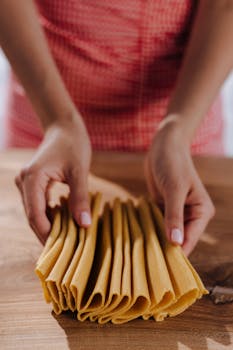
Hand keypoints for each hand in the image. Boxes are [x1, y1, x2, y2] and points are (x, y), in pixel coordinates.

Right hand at [15, 118, 91, 243]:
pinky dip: (49, 216)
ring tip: (67, 239)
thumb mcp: (79, 171)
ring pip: (34, 213)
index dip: (47, 234)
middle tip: (66, 250)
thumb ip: (80, 198)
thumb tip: (84, 225)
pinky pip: (38, 205)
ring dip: (49, 226)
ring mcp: (26, 183)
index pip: (35, 215)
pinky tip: (63, 223)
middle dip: (47, 234)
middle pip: (33, 217)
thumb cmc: (73, 145)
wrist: (64, 128)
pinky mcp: (32, 184)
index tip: (62, 249)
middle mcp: (24, 182)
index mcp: (32, 178)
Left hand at [145, 119, 214, 255]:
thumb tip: (176, 242)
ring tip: (138, 253)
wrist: (164, 145)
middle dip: (163, 248)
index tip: (159, 267)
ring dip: (154, 240)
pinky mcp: (164, 208)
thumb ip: (174, 215)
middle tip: (144, 262)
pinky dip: (149, 229)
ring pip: (166, 233)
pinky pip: (156, 223)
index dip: (176, 254)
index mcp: (201, 212)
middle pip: (178, 240)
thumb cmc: (173, 163)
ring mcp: (176, 213)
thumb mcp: (174, 189)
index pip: (189, 240)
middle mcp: (191, 215)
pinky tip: (137, 237)